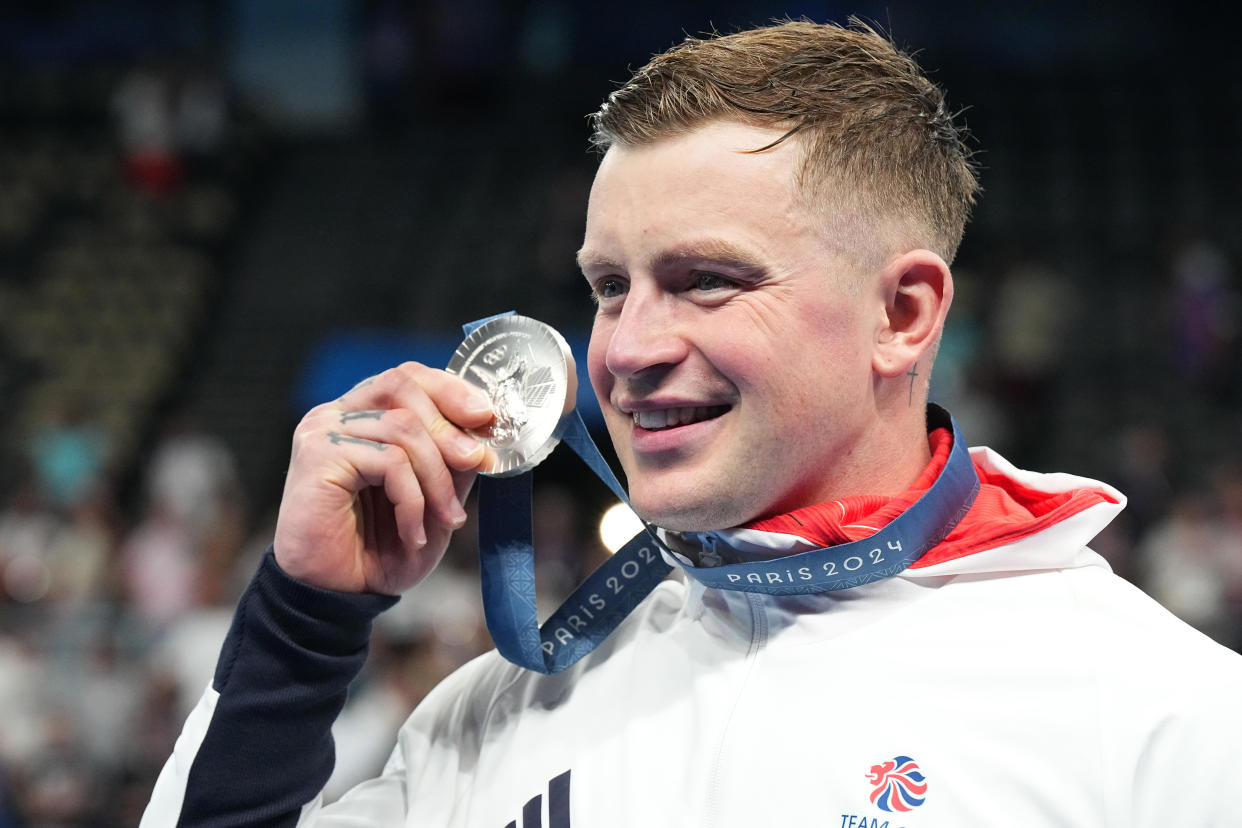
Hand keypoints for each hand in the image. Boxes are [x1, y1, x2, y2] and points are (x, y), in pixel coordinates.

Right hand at [273, 362, 494, 594]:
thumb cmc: (381, 549)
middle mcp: (338, 415)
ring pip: (403, 427)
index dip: (452, 390)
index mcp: (363, 416)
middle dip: (450, 426)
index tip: (488, 417)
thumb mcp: (435, 500)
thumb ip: (454, 462)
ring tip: (447, 520)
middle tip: (478, 461)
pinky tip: (412, 533)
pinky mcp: (318, 456)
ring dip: (437, 478)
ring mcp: (324, 431)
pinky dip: (412, 500)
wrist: (338, 596)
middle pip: (403, 385)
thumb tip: (484, 430)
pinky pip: (389, 460)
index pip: (408, 378)